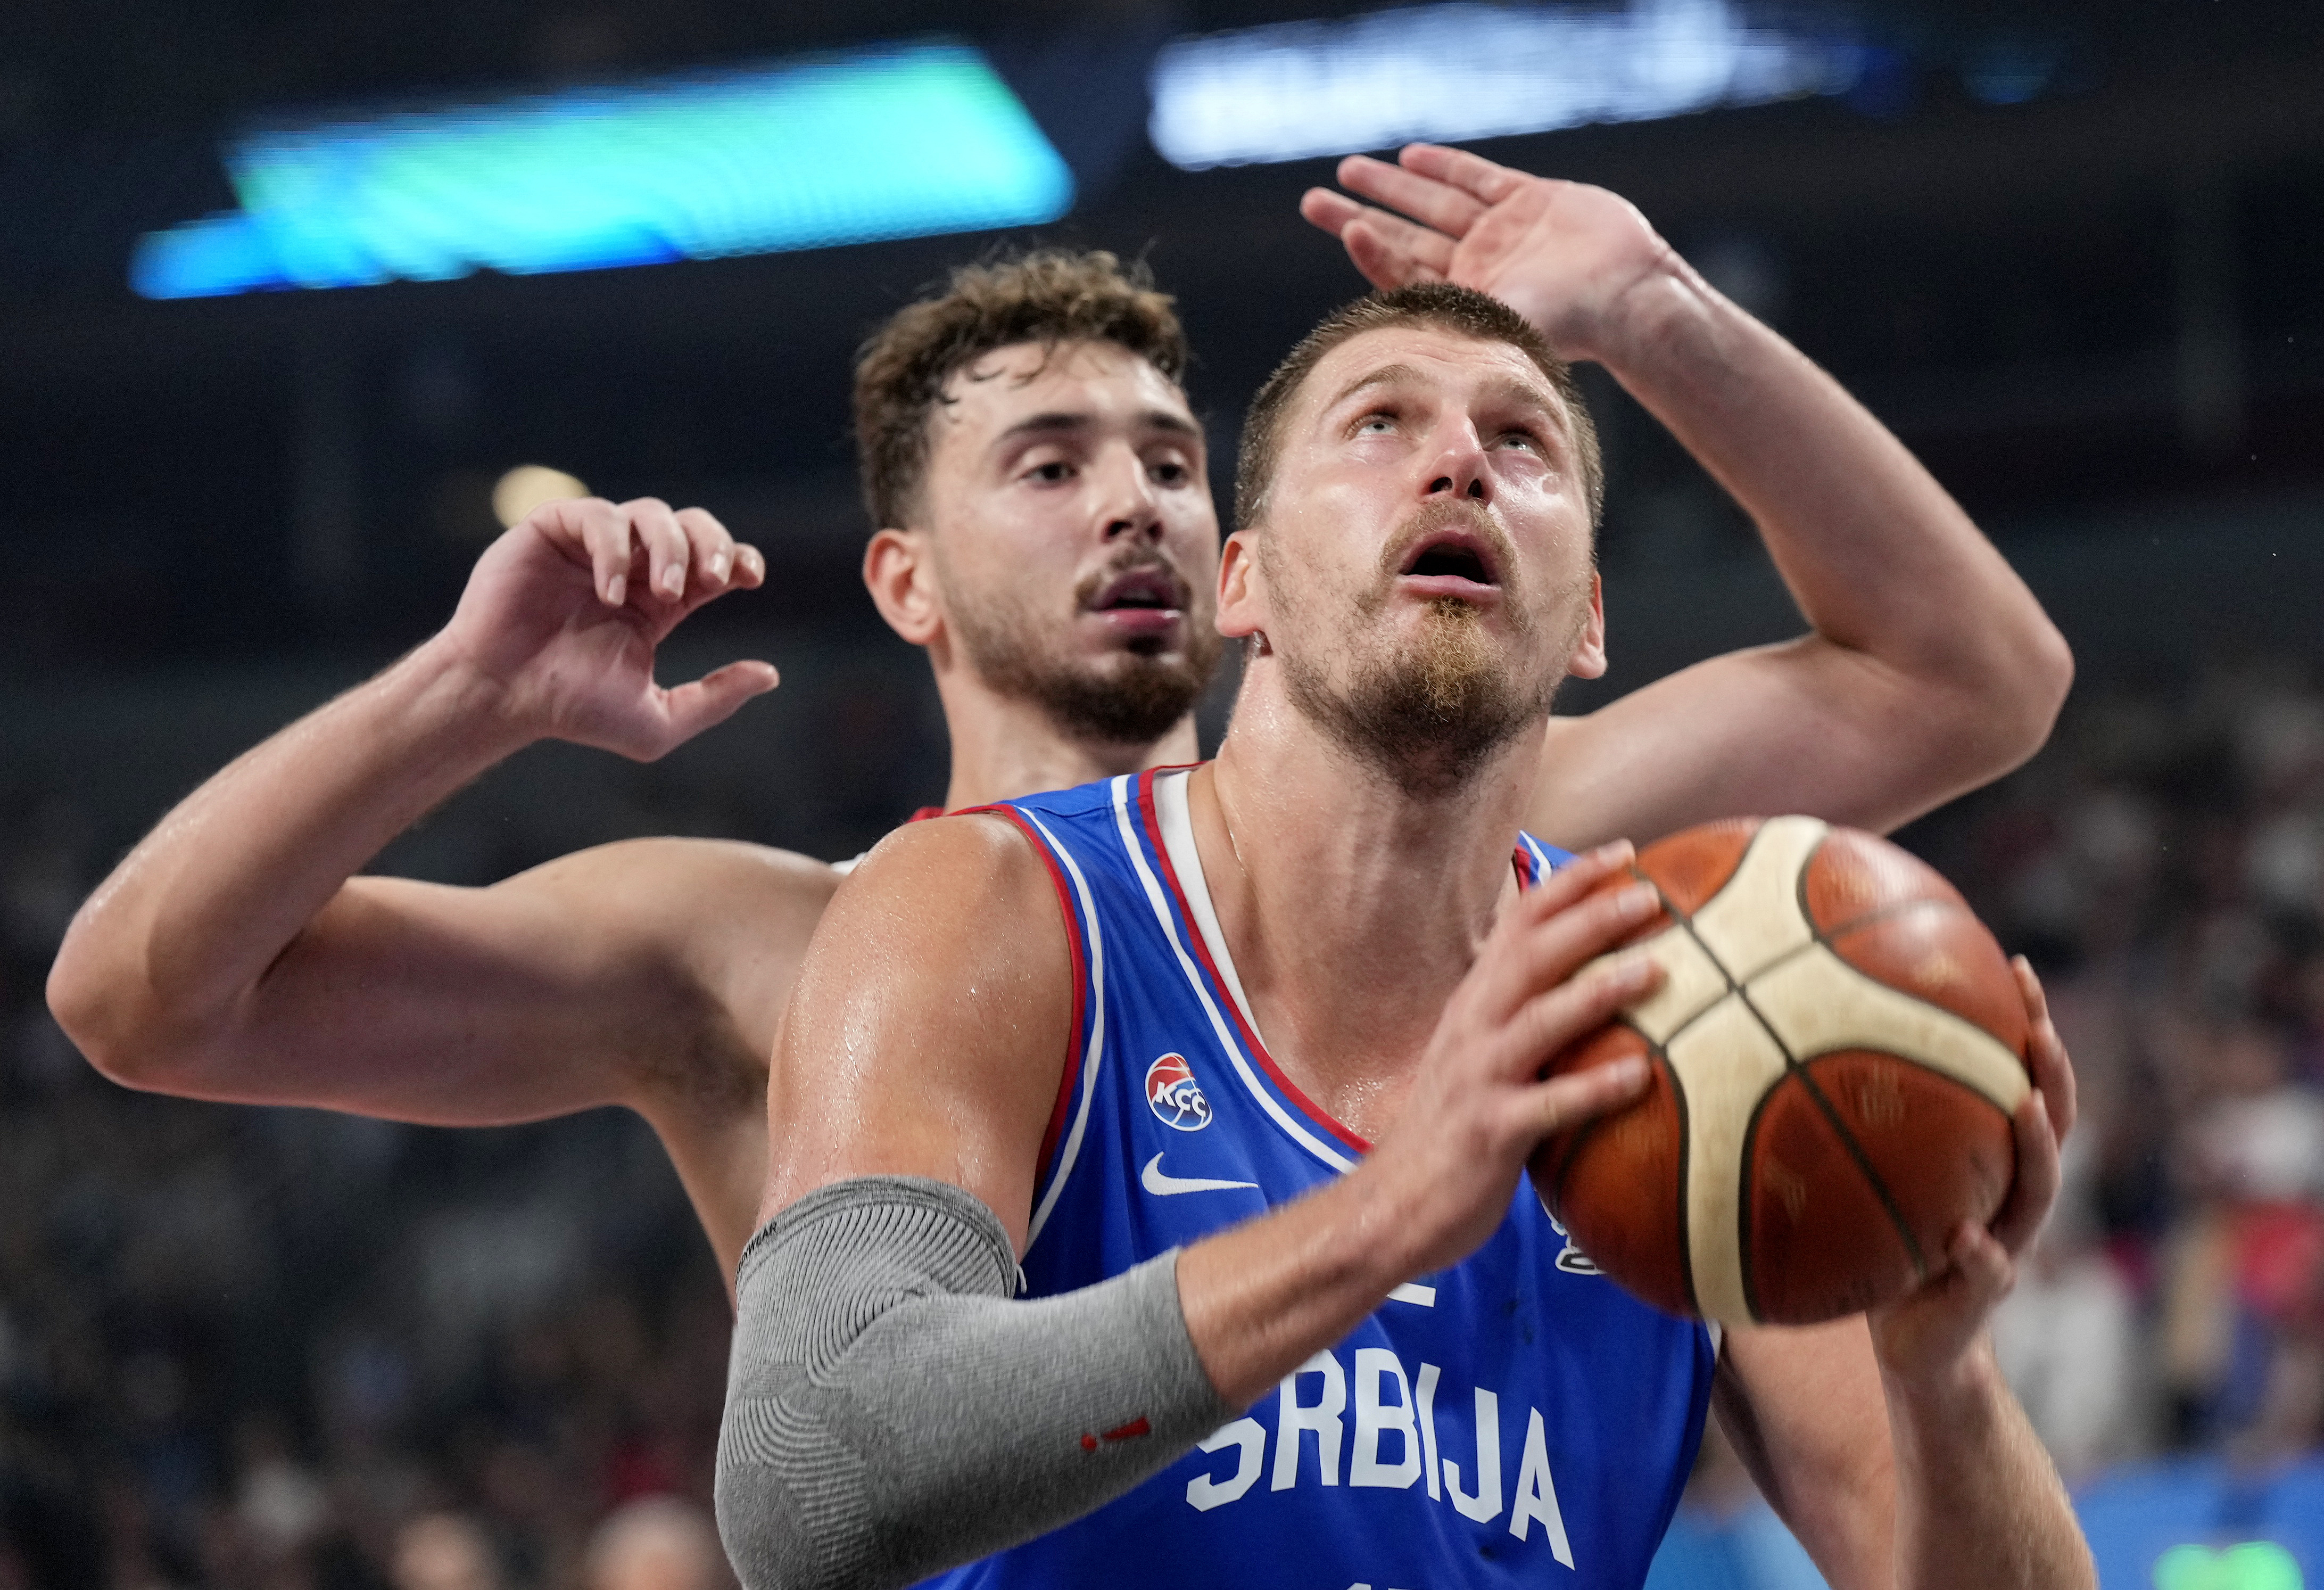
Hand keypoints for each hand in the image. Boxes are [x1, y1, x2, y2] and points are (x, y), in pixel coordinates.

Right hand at [436, 497, 777, 760]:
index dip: (736, 558)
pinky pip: (598, 517)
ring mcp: (590, 547)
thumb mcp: (657, 720)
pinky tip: (611, 592)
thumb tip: (771, 676)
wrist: (503, 698)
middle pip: (688, 526)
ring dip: (670, 547)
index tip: (749, 577)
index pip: (709, 562)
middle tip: (716, 578)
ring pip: (650, 513)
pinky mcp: (551, 532)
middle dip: (711, 543)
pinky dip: (614, 549)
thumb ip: (715, 699)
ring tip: (666, 593)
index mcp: (656, 602)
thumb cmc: (570, 710)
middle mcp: (629, 568)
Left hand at [1299, 143, 1677, 360]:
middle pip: (1406, 235)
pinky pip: (1479, 180)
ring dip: (1393, 186)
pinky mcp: (1533, 202)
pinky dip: (1446, 167)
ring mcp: (1504, 232)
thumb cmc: (1568, 325)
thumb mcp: (1498, 329)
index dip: (1372, 251)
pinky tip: (1411, 157)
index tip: (1346, 227)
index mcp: (1466, 301)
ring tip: (1350, 169)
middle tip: (1311, 201)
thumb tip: (1384, 343)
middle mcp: (1478, 267)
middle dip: (1360, 214)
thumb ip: (1449, 323)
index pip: (1403, 274)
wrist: (1630, 297)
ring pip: (1435, 203)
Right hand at [1357, 844, 1663, 1277]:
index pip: (1521, 923)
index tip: (1626, 853)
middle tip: (1649, 895)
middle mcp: (1473, 1027)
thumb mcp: (1481, 1058)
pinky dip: (1593, 1088)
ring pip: (1538, 1020)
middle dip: (1590, 918)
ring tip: (1656, 970)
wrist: (1392, 1205)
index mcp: (1475, 1003)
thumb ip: (1526, 1019)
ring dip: (1597, 991)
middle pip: (1531, 955)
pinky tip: (1641, 1076)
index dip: (1571, 884)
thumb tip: (1596, 989)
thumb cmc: (1452, 1130)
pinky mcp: (1489, 1132)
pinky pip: (1548, 1106)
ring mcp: (1478, 1078)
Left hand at [1867, 957, 2076, 1387]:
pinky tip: (1967, 1239)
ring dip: (2037, 1149)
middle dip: (2052, 1072)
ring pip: (2035, 1193)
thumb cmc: (1884, 1247)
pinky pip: (1987, 1276)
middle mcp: (2009, 1197)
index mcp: (1991, 1163)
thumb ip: (1861, 1125)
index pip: (2021, 1078)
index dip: (2028, 1025)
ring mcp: (2004, 1247)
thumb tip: (1797, 1031)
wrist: (1915, 1346)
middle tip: (2039, 1027)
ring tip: (2026, 1108)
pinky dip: (1981, 1258)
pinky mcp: (1979, 1300)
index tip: (2013, 966)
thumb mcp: (1874, 1178)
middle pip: (2049, 1122)